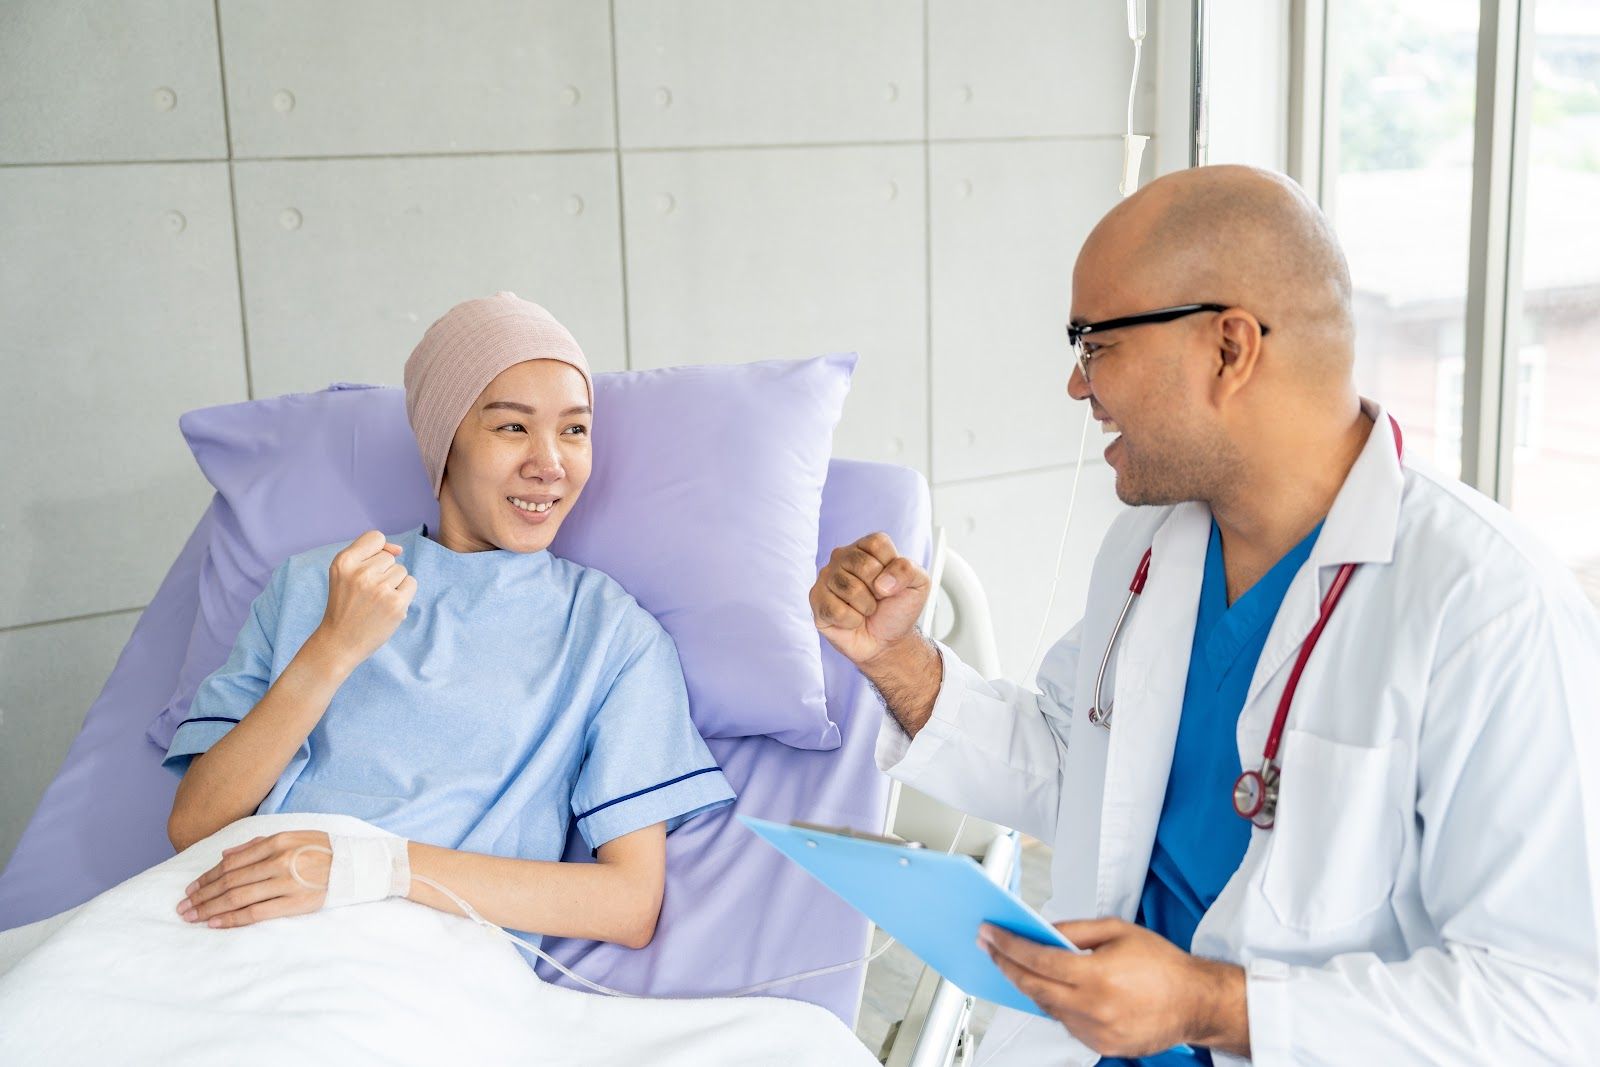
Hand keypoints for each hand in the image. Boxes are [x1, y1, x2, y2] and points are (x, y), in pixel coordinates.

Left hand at [177, 831, 331, 928]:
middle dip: (202, 895)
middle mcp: (277, 860)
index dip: (207, 877)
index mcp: (276, 842)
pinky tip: (216, 923)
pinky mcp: (294, 902)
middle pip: (229, 881)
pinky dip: (233, 919)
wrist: (356, 865)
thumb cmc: (323, 850)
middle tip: (183, 907)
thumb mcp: (293, 836)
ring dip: (210, 908)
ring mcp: (285, 882)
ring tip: (192, 917)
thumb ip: (258, 844)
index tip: (191, 889)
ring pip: (237, 897)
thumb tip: (225, 856)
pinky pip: (256, 913)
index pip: (231, 862)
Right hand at [309, 530, 416, 673]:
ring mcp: (379, 589)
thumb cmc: (345, 605)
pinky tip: (388, 606)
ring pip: (401, 570)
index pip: (375, 537)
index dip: (378, 550)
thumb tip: (399, 549)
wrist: (340, 642)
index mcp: (343, 562)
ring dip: (394, 584)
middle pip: (390, 557)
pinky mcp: (396, 604)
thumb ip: (368, 554)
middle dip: (383, 572)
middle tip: (366, 593)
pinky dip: (404, 594)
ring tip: (376, 601)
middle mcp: (360, 573)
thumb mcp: (343, 574)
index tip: (370, 567)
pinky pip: (412, 583)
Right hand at [809, 532, 930, 666]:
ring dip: (866, 607)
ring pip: (850, 589)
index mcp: (866, 547)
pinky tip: (852, 620)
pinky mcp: (816, 600)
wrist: (886, 641)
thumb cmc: (897, 609)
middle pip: (863, 566)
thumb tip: (881, 583)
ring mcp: (826, 577)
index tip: (892, 583)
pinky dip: (851, 621)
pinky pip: (835, 610)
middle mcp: (842, 556)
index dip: (891, 569)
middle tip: (877, 599)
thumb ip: (908, 570)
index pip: (877, 544)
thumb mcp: (918, 585)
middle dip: (879, 591)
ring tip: (865, 610)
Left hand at [979, 917, 1248, 1058]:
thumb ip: (1075, 930)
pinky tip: (1048, 987)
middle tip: (990, 948)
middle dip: (1006, 965)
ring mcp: (1096, 1031)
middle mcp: (1094, 1008)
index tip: (990, 935)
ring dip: (1028, 985)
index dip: (1008, 946)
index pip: (1038, 960)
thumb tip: (1042, 931)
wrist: (1196, 1002)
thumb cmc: (1162, 963)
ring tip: (1013, 964)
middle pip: (1033, 988)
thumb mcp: (1117, 930)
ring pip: (1047, 1007)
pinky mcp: (1101, 1045)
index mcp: (1098, 976)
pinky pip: (1065, 1022)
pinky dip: (1053, 1003)